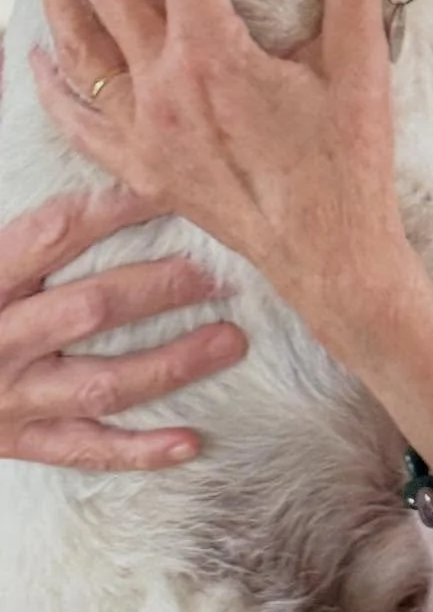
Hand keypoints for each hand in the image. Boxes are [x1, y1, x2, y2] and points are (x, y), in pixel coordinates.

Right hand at [0, 185, 244, 468]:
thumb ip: (27, 232)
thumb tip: (103, 159)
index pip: (51, 234)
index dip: (112, 209)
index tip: (169, 187)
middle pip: (89, 309)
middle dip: (161, 288)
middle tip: (220, 272)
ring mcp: (9, 399)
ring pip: (101, 384)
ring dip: (172, 363)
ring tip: (231, 340)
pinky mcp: (19, 442)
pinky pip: (85, 451)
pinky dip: (138, 452)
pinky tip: (192, 442)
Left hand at [30, 0, 413, 352]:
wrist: (332, 259)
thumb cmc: (349, 165)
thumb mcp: (361, 67)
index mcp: (213, 54)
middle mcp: (163, 87)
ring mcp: (144, 132)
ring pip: (77, 43)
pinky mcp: (142, 169)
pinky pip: (76, 118)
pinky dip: (52, 81)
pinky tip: (40, 53)